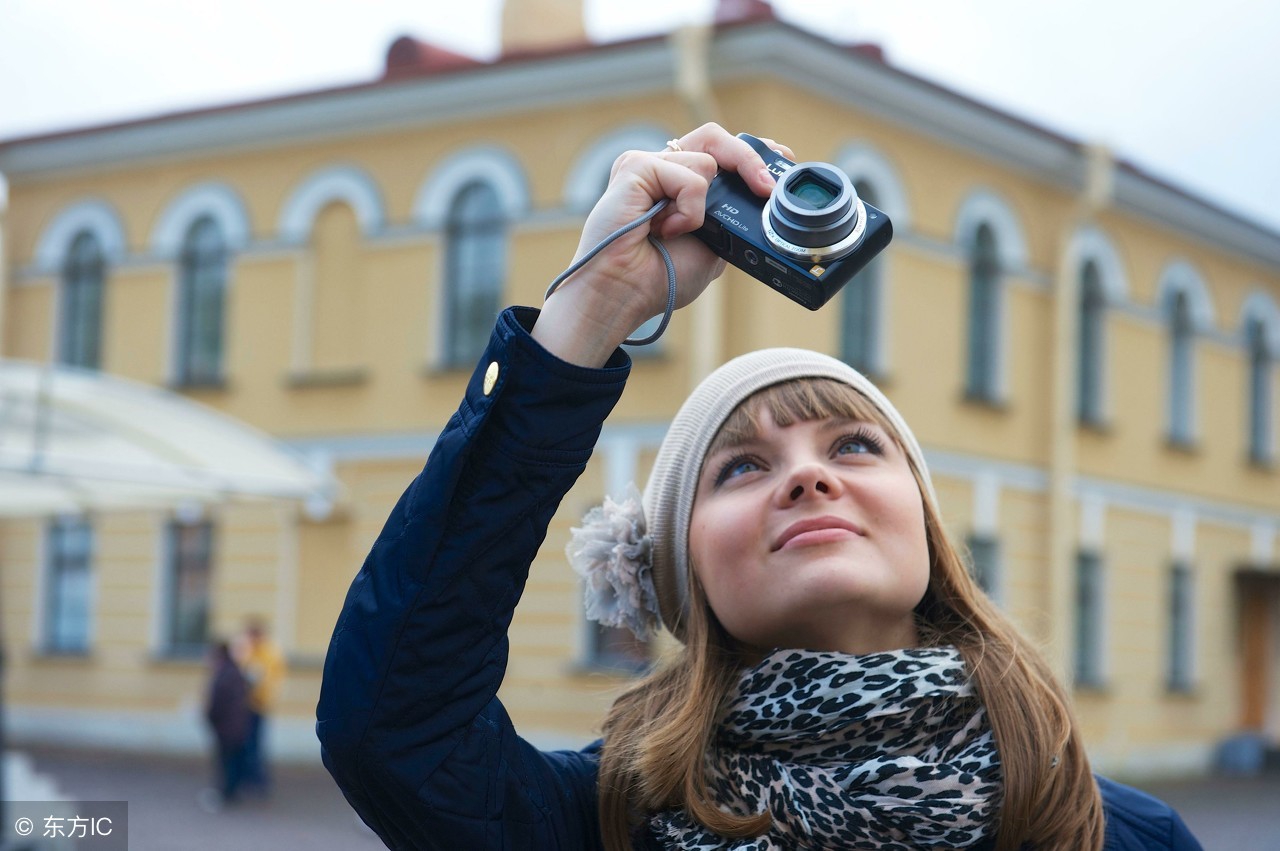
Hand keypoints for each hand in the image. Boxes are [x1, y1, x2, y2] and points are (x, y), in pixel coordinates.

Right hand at [533, 123, 794, 366]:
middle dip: (749, 158)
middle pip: (716, 137)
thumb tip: (765, 197)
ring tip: (678, 232)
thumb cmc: (658, 279)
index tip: (782, 162)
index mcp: (679, 185)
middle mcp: (663, 170)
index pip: (721, 150)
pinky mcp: (636, 168)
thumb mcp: (714, 249)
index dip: (753, 151)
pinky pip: (690, 176)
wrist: (622, 296)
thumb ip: (731, 220)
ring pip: (707, 157)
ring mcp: (648, 165)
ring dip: (704, 205)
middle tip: (765, 189)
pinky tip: (664, 229)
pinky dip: (688, 209)